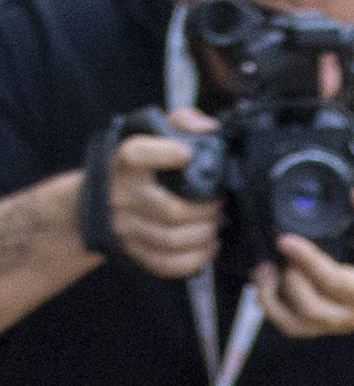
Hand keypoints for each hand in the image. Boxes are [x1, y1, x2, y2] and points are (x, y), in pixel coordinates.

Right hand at [108, 109, 221, 279]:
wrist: (102, 199)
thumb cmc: (139, 165)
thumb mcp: (152, 133)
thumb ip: (180, 122)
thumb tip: (209, 128)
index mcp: (125, 160)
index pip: (137, 154)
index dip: (164, 153)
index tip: (186, 153)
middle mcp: (122, 194)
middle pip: (170, 210)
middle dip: (205, 211)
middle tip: (219, 205)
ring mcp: (126, 226)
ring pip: (172, 240)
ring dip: (204, 235)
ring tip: (216, 225)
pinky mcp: (133, 251)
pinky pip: (167, 264)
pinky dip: (195, 259)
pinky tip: (208, 246)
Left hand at [253, 186, 353, 339]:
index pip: (335, 283)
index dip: (308, 262)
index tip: (286, 240)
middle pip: (312, 310)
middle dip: (289, 281)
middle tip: (281, 249)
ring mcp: (337, 321)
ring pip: (295, 325)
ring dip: (272, 300)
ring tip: (263, 268)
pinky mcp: (323, 321)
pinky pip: (290, 324)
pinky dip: (271, 305)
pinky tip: (265, 279)